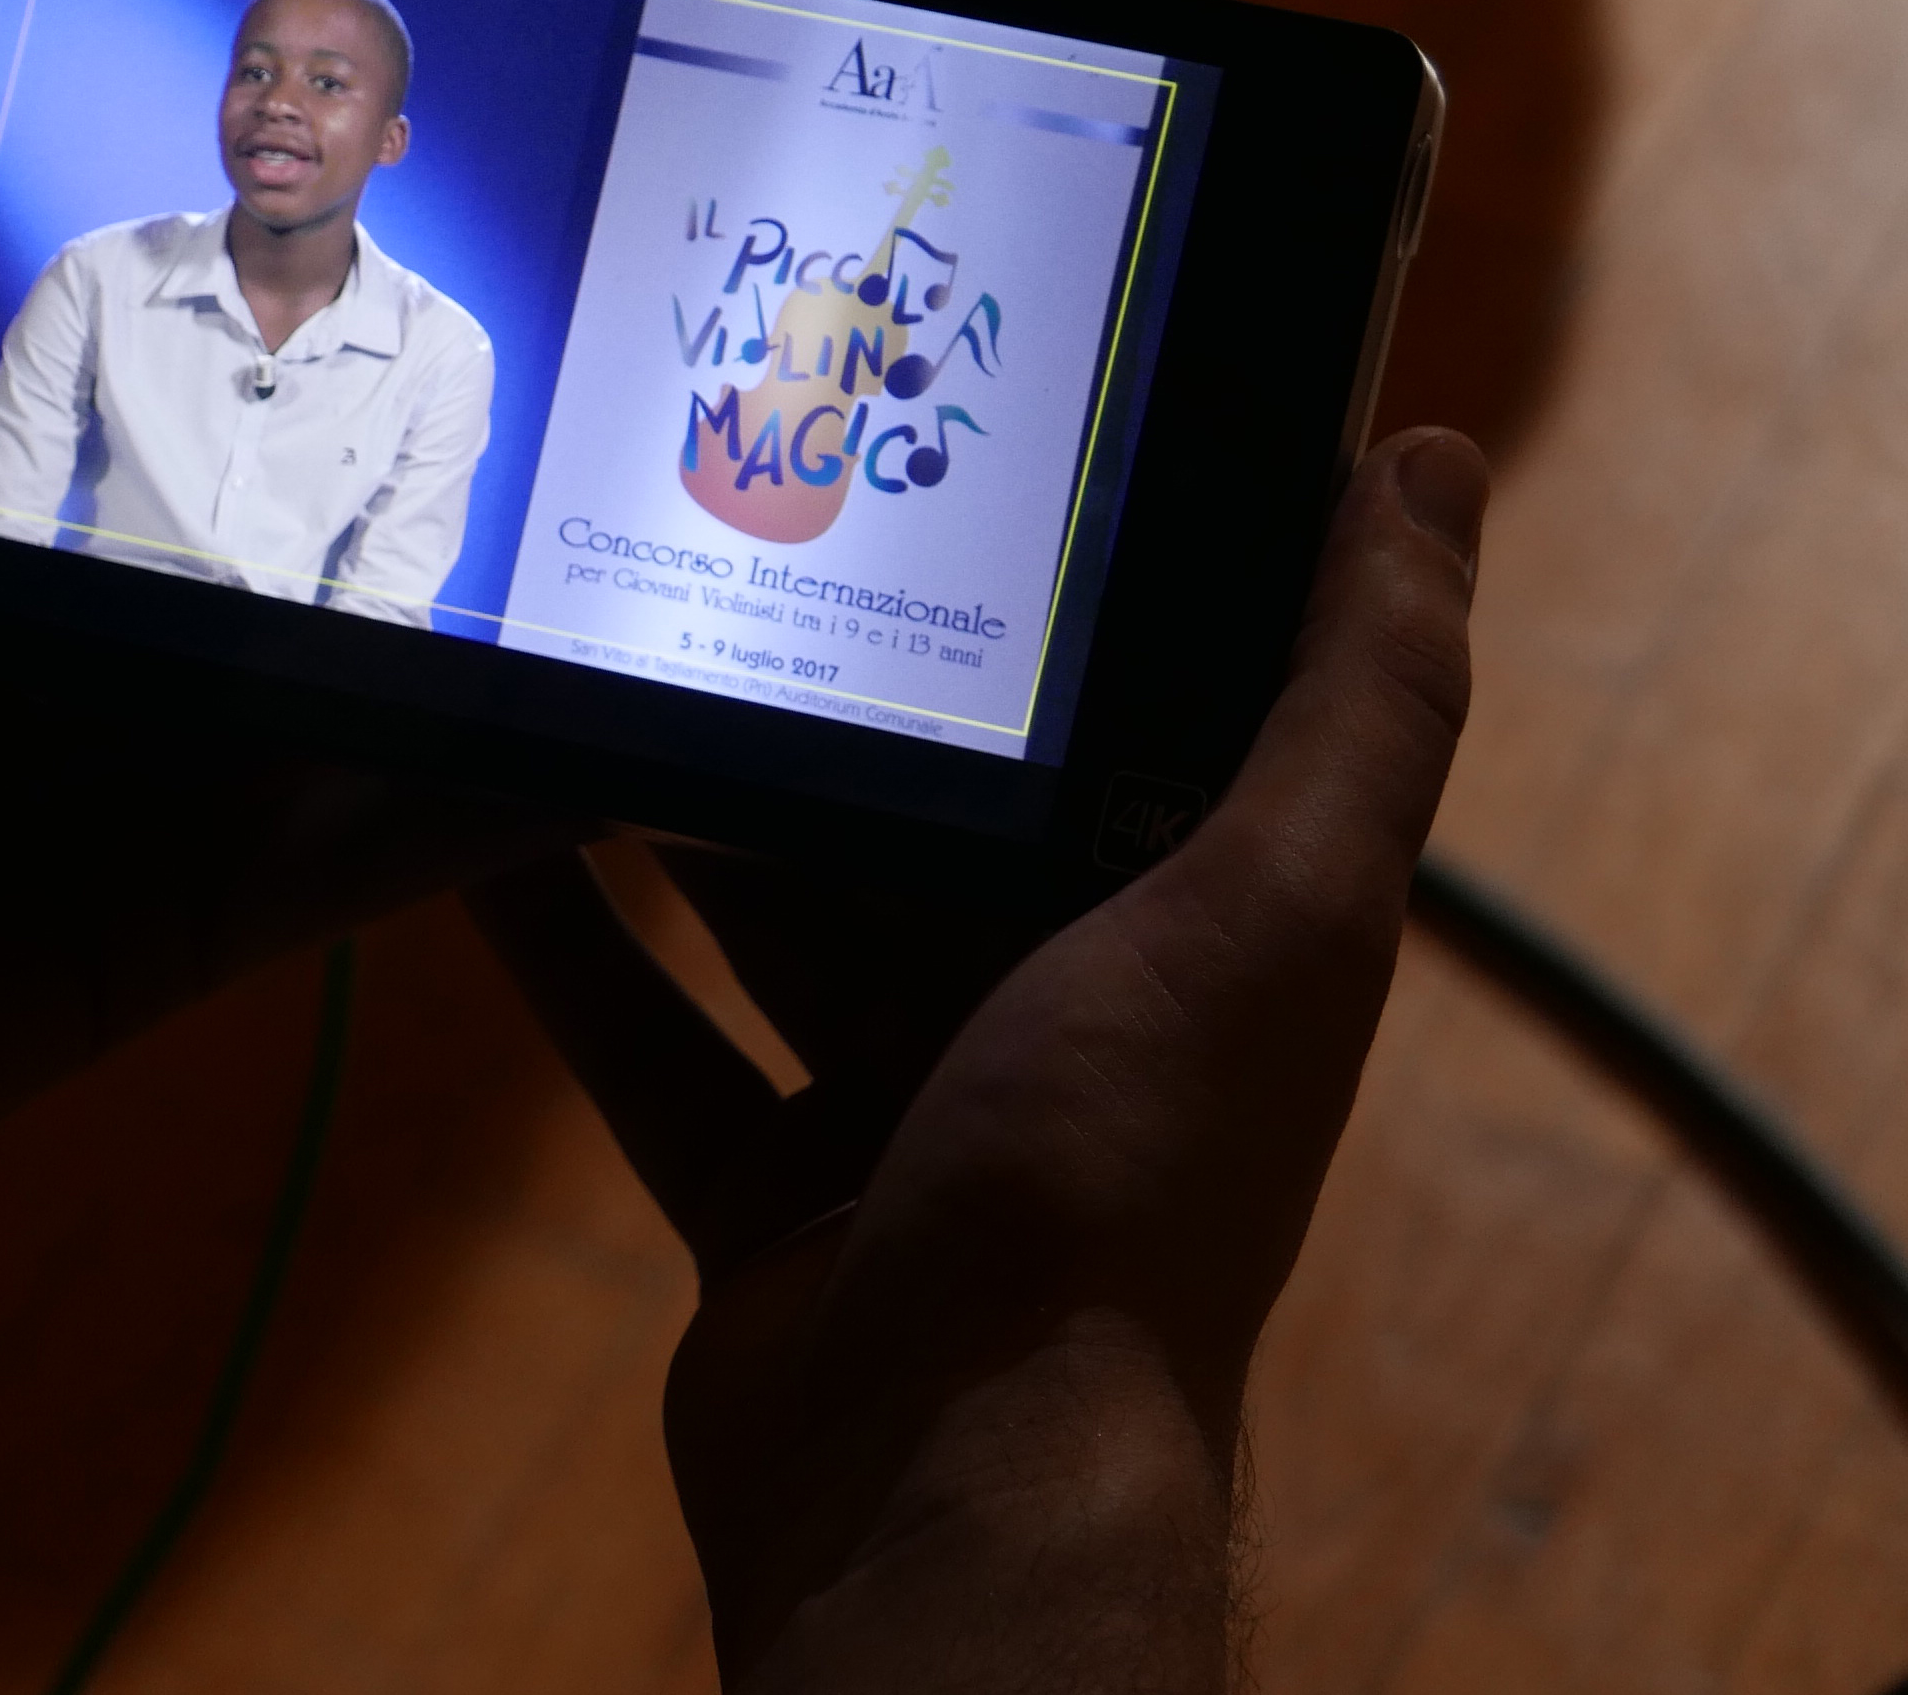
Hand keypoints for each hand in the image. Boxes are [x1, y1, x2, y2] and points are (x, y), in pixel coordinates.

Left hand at [0, 155, 568, 1270]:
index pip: (143, 397)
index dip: (254, 326)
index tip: (368, 225)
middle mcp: (76, 636)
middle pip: (285, 531)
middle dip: (414, 461)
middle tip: (575, 372)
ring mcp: (142, 787)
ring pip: (367, 688)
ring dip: (508, 635)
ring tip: (652, 554)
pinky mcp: (180, 928)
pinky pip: (365, 863)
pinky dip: (500, 815)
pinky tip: (628, 749)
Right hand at [467, 428, 1485, 1688]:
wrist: (943, 1459)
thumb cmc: (1121, 1169)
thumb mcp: (1276, 899)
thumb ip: (1360, 694)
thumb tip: (1429, 456)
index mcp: (1202, 943)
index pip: (1148, 734)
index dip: (1070, 602)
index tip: (959, 448)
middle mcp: (1062, 1020)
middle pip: (934, 820)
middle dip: (835, 696)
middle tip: (713, 521)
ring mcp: (901, 1111)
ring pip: (776, 916)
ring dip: (684, 804)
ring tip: (581, 649)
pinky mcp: (763, 1189)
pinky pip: (650, 1036)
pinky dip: (566, 947)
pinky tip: (477, 842)